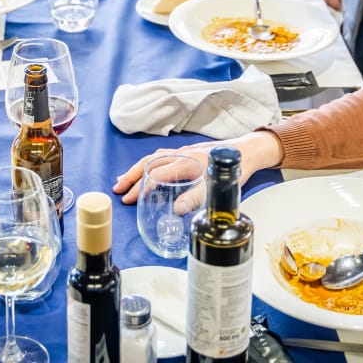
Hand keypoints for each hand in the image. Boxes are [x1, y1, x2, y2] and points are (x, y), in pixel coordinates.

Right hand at [112, 132, 281, 204]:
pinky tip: (147, 170)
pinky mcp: (186, 153)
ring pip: (153, 158)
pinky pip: (161, 156)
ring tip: (125, 180)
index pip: (155, 175)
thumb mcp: (214, 188)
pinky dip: (149, 164)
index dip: (141, 187)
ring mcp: (182, 152)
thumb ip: (194, 199)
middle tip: (117, 189)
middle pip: (148, 163)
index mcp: (184, 164)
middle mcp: (180, 155)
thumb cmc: (231, 169)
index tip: (129, 199)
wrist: (245, 152)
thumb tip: (175, 211)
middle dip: (131, 176)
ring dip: (138, 169)